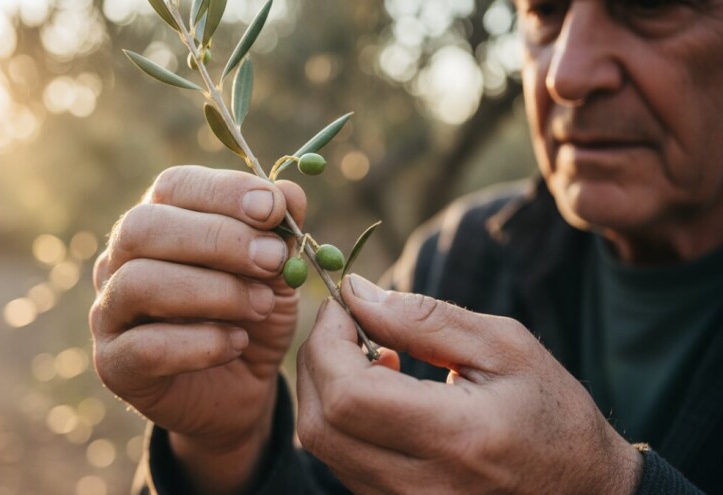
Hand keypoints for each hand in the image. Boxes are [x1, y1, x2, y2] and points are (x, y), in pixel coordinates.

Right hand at [90, 165, 305, 491]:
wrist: (241, 388)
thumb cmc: (253, 315)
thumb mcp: (278, 273)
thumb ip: (280, 233)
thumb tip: (290, 191)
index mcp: (160, 221)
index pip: (174, 186)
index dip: (223, 191)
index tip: (273, 208)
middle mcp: (121, 260)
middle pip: (144, 227)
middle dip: (217, 239)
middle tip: (273, 260)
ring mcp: (109, 311)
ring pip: (139, 282)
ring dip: (213, 292)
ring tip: (263, 306)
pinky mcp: (114, 364)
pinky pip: (145, 347)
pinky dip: (200, 343)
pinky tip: (237, 343)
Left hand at [296, 274, 642, 494]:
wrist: (582, 490)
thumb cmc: (552, 414)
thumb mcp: (503, 347)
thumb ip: (423, 318)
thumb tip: (356, 292)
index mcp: (456, 437)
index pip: (348, 394)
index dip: (327, 343)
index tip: (342, 307)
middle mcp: (421, 486)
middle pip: (320, 424)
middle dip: (317, 360)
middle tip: (346, 325)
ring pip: (322, 444)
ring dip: (326, 388)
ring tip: (370, 356)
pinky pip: (341, 461)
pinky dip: (340, 418)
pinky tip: (377, 393)